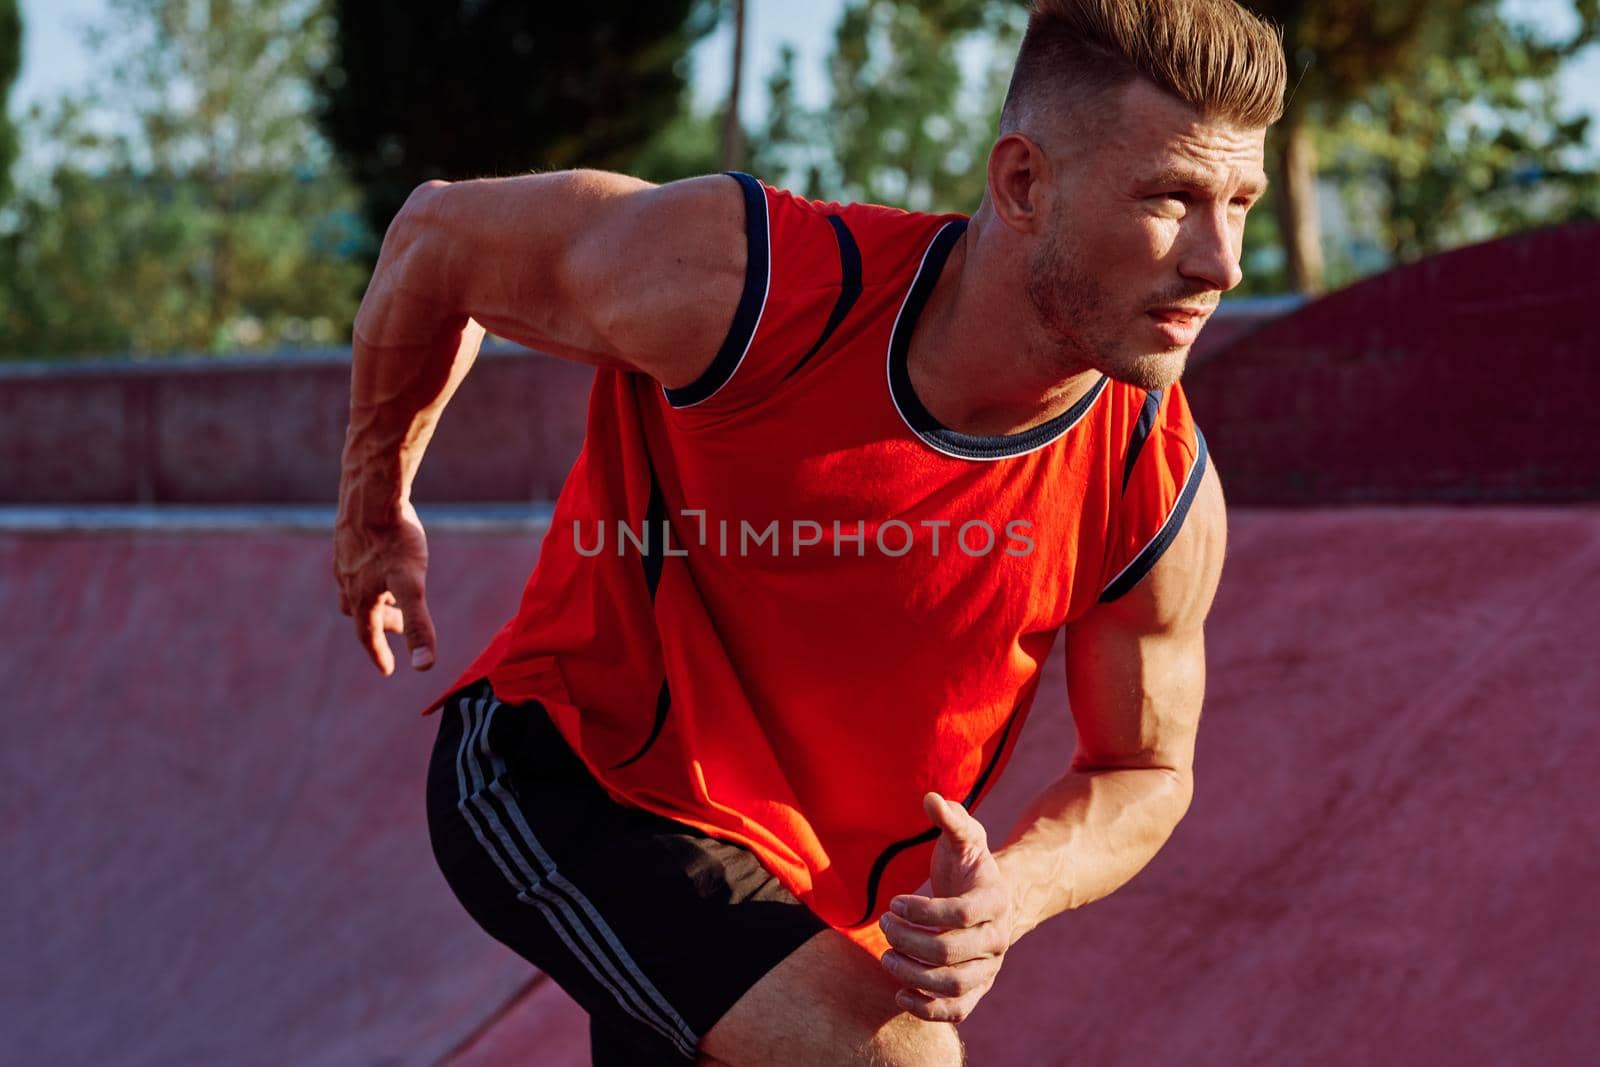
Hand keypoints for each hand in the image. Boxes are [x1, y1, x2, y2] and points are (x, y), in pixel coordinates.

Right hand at [333, 495, 436, 675]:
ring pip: (355, 589)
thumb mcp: (412, 586)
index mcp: (362, 598)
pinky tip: (380, 562)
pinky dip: (366, 575)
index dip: (379, 654)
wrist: (373, 494)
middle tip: (401, 627)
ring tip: (392, 595)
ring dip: (373, 599)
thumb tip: (424, 666)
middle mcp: (347, 581)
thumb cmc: (395, 540)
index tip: (388, 669)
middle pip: (362, 614)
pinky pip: (354, 565)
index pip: (368, 635)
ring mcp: (344, 558)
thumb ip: (418, 625)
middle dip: (380, 625)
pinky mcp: (347, 537)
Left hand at [878, 792, 1015, 1022]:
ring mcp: (988, 968)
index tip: (894, 902)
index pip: (961, 914)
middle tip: (885, 925)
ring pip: (952, 985)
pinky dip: (926, 1009)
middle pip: (951, 952)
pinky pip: (956, 1011)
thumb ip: (951, 819)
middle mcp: (997, 939)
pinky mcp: (976, 991)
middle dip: (909, 940)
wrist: (991, 902)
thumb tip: (931, 798)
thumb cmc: (969, 867)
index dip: (923, 911)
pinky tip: (898, 992)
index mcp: (995, 901)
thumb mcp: (965, 838)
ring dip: (912, 974)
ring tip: (885, 956)